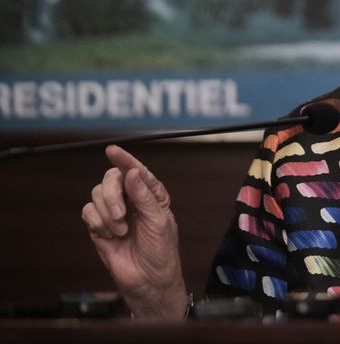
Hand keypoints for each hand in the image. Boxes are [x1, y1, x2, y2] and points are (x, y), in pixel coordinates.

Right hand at [81, 145, 187, 318]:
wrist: (147, 280)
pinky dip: (96, 222)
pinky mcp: (99, 226)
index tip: (112, 150)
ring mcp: (114, 212)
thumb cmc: (160, 251)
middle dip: (112, 195)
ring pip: (97, 194)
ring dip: (106, 212)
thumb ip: (144, 196)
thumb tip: (132, 172)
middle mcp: (132, 199)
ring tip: (120, 231)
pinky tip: (109, 235)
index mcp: (151, 194)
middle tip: (120, 215)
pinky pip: (88, 211)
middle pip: (111, 179)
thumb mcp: (158, 221)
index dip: (125, 160)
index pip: (137, 171)